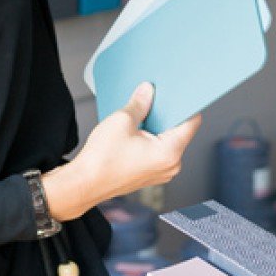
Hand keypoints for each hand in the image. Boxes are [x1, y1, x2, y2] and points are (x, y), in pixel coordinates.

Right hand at [40, 83, 200, 221]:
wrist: (84, 184)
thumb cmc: (101, 161)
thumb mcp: (122, 120)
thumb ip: (139, 103)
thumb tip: (147, 91)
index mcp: (170, 153)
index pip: (191, 122)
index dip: (185, 104)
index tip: (177, 92)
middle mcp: (171, 166)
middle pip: (179, 131)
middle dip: (166, 114)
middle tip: (152, 99)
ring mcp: (162, 172)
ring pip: (167, 141)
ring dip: (156, 126)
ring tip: (139, 115)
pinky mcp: (151, 174)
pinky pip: (158, 151)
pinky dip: (150, 138)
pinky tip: (135, 130)